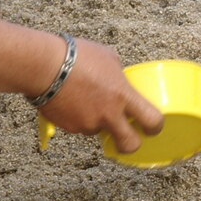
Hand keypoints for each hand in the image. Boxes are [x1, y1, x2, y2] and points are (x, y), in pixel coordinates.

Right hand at [38, 38, 163, 154]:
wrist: (44, 66)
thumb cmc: (77, 56)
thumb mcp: (108, 58)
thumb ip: (118, 73)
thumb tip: (120, 77)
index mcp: (123, 95)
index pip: (151, 120)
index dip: (156, 127)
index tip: (153, 127)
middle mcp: (108, 114)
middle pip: (129, 144)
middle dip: (130, 144)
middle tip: (127, 137)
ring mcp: (88, 123)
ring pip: (99, 130)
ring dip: (97, 121)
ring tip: (85, 98)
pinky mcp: (69, 127)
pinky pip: (79, 126)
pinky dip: (78, 117)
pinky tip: (71, 100)